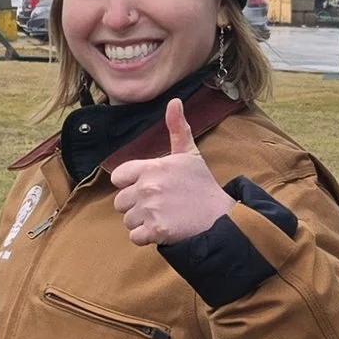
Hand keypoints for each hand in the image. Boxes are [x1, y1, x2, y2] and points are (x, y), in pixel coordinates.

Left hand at [110, 97, 233, 248]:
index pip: (118, 178)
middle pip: (120, 202)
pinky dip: (146, 237)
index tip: (149, 187)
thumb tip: (174, 101)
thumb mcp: (189, 154)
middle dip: (136, 206)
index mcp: (152, 167)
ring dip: (142, 223)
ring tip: (164, 217)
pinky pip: (134, 237)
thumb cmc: (202, 186)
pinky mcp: (155, 231)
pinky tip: (162, 230)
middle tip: (160, 205)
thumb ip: (177, 128)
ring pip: (127, 220)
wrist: (220, 217)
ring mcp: (151, 209)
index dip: (131, 184)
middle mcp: (148, 187)